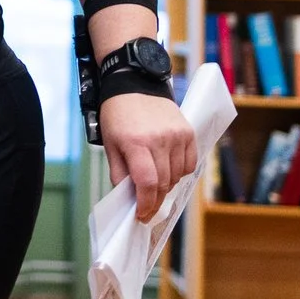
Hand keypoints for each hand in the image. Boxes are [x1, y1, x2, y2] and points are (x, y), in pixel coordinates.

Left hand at [100, 92, 196, 222]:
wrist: (135, 84)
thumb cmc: (118, 115)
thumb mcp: (110, 144)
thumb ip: (120, 173)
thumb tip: (129, 198)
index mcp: (136, 143)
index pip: (147, 183)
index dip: (146, 204)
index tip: (141, 215)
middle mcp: (159, 140)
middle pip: (163, 183)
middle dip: (155, 200)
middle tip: (147, 208)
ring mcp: (177, 136)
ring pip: (177, 176)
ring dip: (167, 186)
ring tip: (155, 184)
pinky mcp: (188, 132)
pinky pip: (189, 164)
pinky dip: (180, 172)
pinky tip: (169, 170)